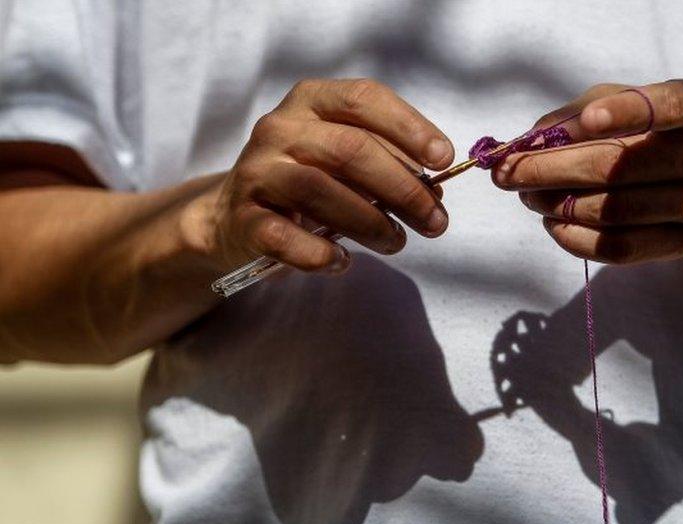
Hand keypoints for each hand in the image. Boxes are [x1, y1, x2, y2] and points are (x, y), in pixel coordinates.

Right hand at [196, 78, 454, 272]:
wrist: (234, 216)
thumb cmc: (308, 182)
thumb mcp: (346, 162)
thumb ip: (388, 166)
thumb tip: (436, 193)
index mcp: (311, 101)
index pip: (364, 99)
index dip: (409, 127)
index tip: (444, 159)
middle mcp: (280, 128)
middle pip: (349, 149)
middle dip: (402, 188)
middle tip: (434, 221)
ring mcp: (257, 171)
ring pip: (319, 189)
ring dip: (369, 222)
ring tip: (396, 242)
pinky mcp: (243, 218)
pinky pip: (283, 236)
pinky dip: (319, 253)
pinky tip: (342, 261)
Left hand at [492, 80, 682, 263]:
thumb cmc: (661, 132)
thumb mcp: (630, 103)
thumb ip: (578, 114)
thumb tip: (525, 142)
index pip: (666, 108)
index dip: (626, 113)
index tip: (588, 119)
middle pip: (617, 168)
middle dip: (549, 170)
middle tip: (507, 173)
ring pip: (612, 212)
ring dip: (555, 206)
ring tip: (528, 197)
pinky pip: (619, 248)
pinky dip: (574, 238)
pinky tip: (553, 224)